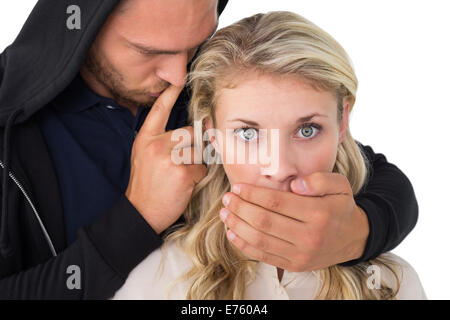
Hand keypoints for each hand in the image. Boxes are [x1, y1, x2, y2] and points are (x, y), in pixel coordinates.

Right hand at [126, 85, 206, 233]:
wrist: (140, 212)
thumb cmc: (147, 185)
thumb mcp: (145, 157)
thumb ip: (162, 141)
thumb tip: (192, 132)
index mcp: (146, 138)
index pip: (159, 110)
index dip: (170, 93)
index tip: (179, 79)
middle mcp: (156, 143)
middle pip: (190, 133)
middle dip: (192, 148)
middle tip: (180, 165)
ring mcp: (169, 157)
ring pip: (198, 151)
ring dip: (195, 165)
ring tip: (179, 177)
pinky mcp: (182, 171)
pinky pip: (202, 168)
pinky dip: (197, 178)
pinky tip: (183, 185)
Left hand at [220, 172, 369, 271]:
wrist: (353, 238)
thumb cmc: (340, 207)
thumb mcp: (339, 184)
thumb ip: (319, 179)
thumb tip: (294, 185)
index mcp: (318, 213)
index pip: (276, 202)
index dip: (253, 194)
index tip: (238, 187)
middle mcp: (309, 237)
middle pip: (264, 221)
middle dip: (240, 208)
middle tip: (227, 199)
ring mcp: (301, 254)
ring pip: (260, 240)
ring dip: (238, 226)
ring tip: (225, 214)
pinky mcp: (294, 266)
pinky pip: (264, 256)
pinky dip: (244, 245)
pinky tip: (232, 233)